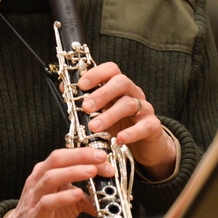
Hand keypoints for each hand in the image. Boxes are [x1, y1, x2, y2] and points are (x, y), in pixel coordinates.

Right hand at [0, 147, 113, 217]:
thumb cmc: (44, 215)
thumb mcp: (67, 202)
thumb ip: (85, 197)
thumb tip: (106, 197)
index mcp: (45, 172)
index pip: (64, 155)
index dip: (84, 153)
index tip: (104, 157)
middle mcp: (38, 179)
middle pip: (57, 159)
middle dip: (80, 156)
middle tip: (101, 157)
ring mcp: (35, 196)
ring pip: (51, 177)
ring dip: (73, 172)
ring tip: (92, 171)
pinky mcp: (35, 214)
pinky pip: (47, 202)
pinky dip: (63, 197)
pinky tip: (77, 194)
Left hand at [77, 62, 176, 178]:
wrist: (145, 146)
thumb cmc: (119, 125)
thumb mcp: (100, 112)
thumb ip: (84, 100)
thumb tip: (65, 88)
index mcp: (119, 87)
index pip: (111, 70)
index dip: (96, 73)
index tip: (81, 85)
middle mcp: (133, 93)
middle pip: (121, 82)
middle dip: (101, 94)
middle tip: (86, 107)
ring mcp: (144, 109)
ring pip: (129, 104)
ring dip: (110, 115)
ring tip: (94, 127)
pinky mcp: (153, 127)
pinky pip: (146, 126)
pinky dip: (132, 132)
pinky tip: (119, 139)